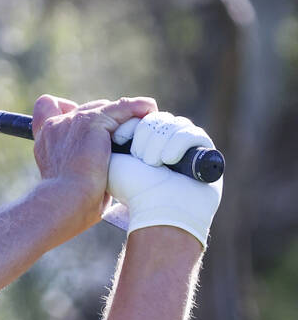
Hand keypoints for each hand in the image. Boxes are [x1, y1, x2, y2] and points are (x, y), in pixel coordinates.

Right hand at [32, 95, 157, 236]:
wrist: (64, 203)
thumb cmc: (68, 205)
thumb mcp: (70, 185)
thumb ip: (81, 168)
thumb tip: (108, 174)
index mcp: (45, 141)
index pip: (48, 107)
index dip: (68, 111)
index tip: (85, 127)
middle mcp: (55, 126)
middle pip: (88, 109)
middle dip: (107, 121)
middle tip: (125, 140)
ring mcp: (72, 122)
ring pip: (106, 108)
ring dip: (124, 118)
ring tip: (143, 131)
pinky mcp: (92, 122)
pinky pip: (123, 107)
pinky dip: (138, 108)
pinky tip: (150, 112)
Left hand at [105, 112, 222, 247]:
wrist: (156, 208)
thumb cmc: (133, 188)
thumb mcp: (115, 157)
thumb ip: (115, 132)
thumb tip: (125, 111)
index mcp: (143, 142)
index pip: (141, 116)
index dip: (133, 128)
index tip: (126, 146)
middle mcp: (165, 142)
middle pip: (157, 118)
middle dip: (146, 138)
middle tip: (143, 161)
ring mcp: (185, 145)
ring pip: (174, 123)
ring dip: (160, 145)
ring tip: (157, 165)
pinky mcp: (204, 149)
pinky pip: (192, 132)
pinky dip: (178, 146)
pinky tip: (170, 161)